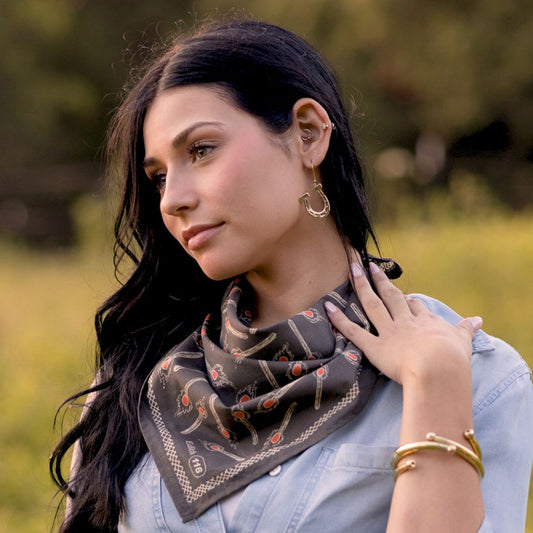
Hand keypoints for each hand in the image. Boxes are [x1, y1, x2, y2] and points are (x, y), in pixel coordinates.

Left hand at [325, 262, 481, 384]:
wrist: (439, 368)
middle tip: (370, 266)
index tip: (402, 294)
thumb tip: (478, 320)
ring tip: (353, 270)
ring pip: (373, 306)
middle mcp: (406, 323)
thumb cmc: (454, 358)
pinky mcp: (375, 347)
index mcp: (427, 322)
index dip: (408, 300)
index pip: (416, 307)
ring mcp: (389, 333)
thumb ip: (467, 330)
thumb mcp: (464, 341)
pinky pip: (354, 331)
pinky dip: (340, 319)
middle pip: (391, 297)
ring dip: (362, 287)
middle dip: (381, 281)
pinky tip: (328, 306)